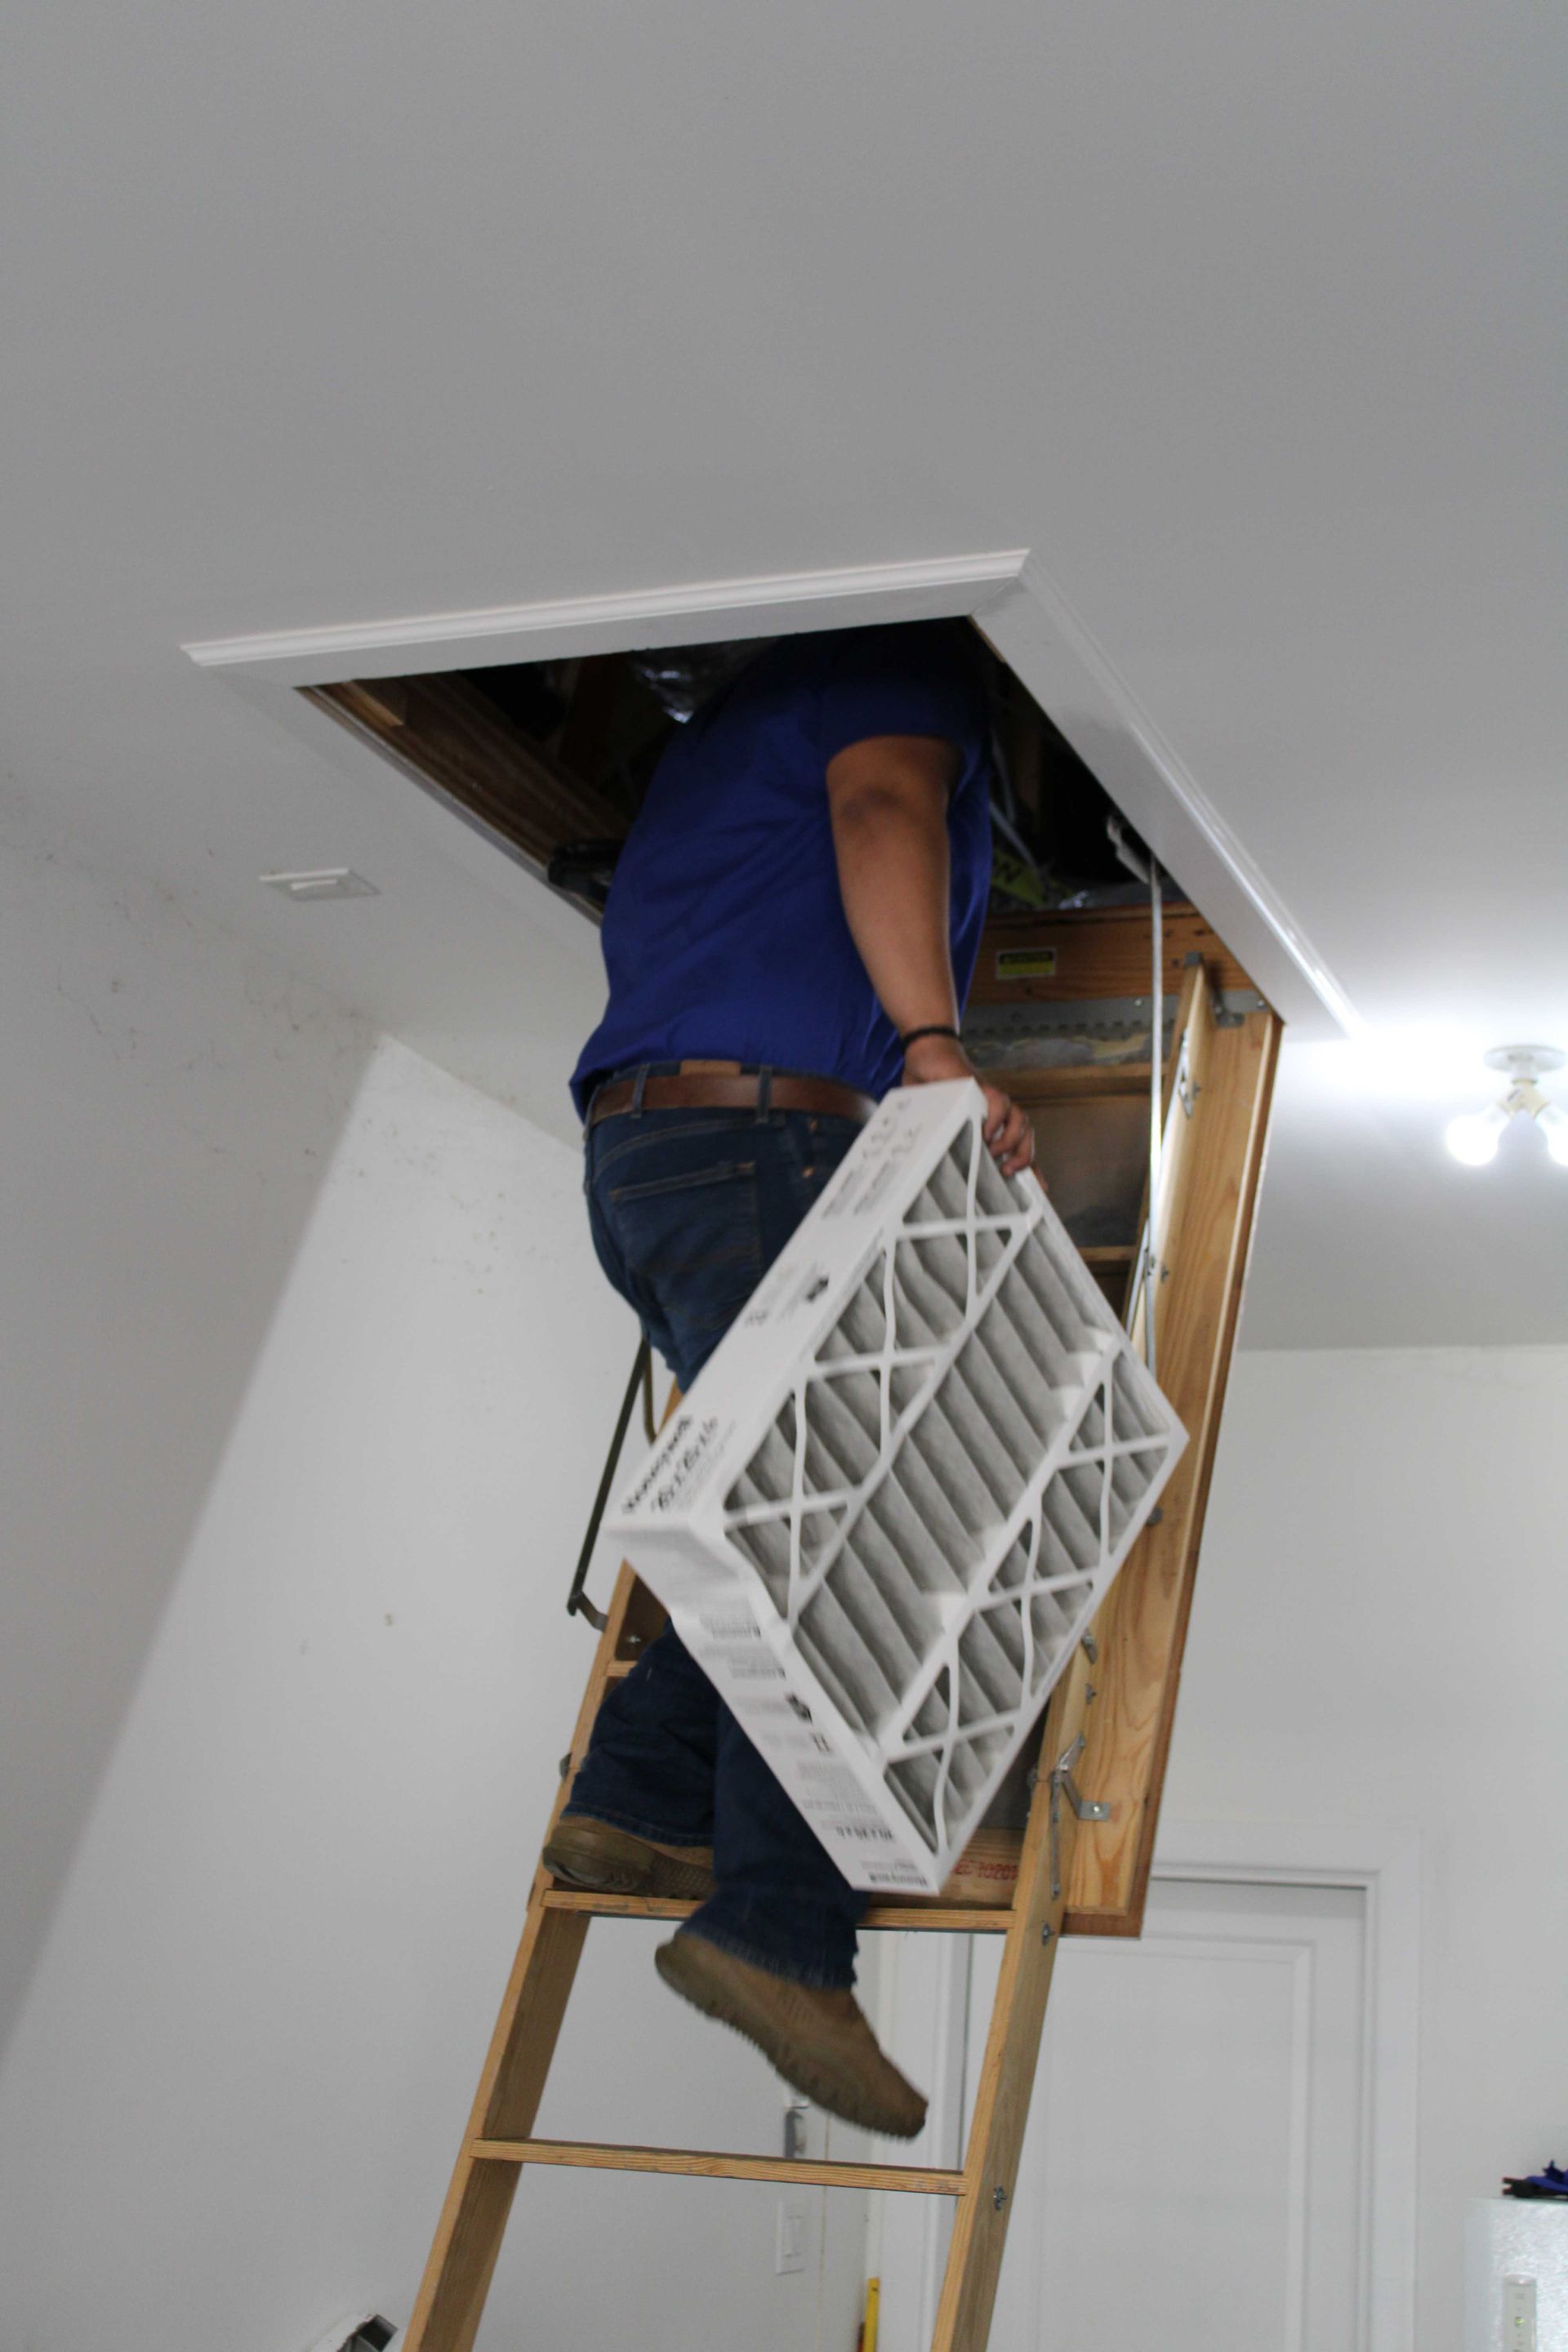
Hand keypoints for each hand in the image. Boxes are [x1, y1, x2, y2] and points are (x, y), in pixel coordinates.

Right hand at [901, 1032, 1036, 1179]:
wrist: (927, 1054)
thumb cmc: (932, 1091)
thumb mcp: (940, 1123)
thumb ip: (942, 1141)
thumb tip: (929, 1168)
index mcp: (992, 1124)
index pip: (1018, 1148)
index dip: (1031, 1169)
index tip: (1040, 1191)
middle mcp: (998, 1112)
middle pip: (1027, 1135)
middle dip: (1024, 1156)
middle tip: (1008, 1171)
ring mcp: (992, 1099)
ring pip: (1020, 1120)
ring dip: (1012, 1140)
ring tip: (995, 1153)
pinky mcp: (983, 1086)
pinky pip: (1000, 1102)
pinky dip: (997, 1118)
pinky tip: (986, 1131)